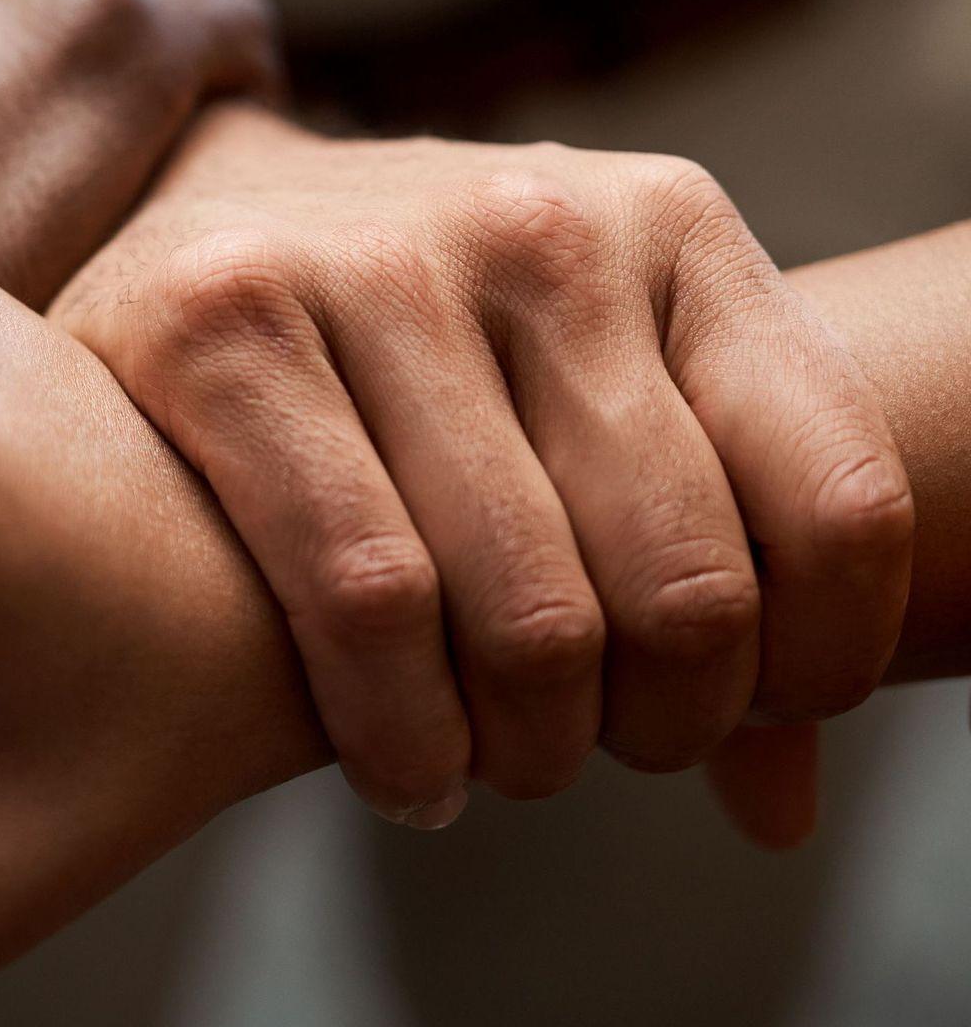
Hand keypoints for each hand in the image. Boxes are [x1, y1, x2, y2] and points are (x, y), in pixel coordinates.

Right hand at [52, 104, 913, 836]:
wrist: (187, 222)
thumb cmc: (412, 349)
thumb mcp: (584, 393)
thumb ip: (706, 556)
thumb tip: (780, 804)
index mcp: (674, 228)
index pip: (839, 502)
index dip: (815, 668)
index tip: (731, 721)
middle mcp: (540, 224)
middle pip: (682, 589)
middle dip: (648, 731)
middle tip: (577, 750)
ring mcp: (378, 259)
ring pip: (527, 615)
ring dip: (521, 753)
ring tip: (480, 766)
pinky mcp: (228, 316)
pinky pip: (369, 597)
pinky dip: (400, 735)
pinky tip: (400, 769)